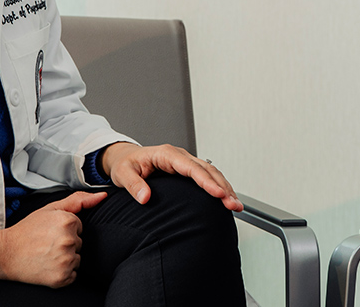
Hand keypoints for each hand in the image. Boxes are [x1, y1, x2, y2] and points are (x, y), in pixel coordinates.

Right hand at [0, 190, 107, 286]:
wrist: (5, 254)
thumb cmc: (27, 231)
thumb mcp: (50, 209)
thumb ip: (78, 200)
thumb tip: (102, 196)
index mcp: (67, 221)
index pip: (79, 227)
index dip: (64, 229)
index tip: (50, 232)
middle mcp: (68, 240)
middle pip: (79, 243)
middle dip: (65, 243)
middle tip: (46, 244)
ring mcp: (65, 260)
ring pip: (77, 259)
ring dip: (65, 259)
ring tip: (46, 255)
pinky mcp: (62, 277)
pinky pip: (73, 275)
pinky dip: (63, 273)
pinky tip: (48, 266)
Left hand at [101, 142, 242, 211]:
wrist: (125, 158)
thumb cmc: (125, 164)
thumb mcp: (124, 174)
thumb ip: (134, 185)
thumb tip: (145, 197)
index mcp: (167, 154)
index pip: (191, 168)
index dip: (206, 181)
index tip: (218, 193)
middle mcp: (180, 157)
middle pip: (207, 170)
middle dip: (222, 187)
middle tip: (232, 204)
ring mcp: (185, 163)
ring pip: (212, 173)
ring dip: (225, 188)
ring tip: (235, 205)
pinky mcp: (188, 171)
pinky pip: (208, 177)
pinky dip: (219, 187)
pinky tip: (227, 199)